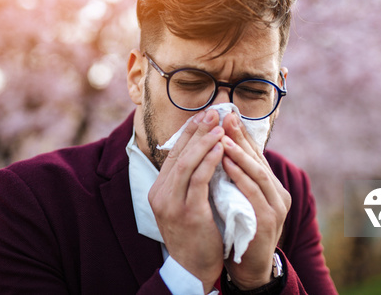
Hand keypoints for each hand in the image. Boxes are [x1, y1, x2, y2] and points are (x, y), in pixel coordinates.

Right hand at [148, 109, 225, 291]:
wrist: (193, 269)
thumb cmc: (195, 235)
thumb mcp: (186, 203)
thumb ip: (189, 181)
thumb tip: (204, 151)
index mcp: (159, 190)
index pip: (173, 153)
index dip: (188, 132)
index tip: (203, 114)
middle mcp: (160, 194)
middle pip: (178, 153)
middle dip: (197, 130)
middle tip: (214, 112)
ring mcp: (171, 204)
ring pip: (187, 163)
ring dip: (205, 142)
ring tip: (220, 127)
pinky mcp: (188, 213)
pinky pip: (199, 180)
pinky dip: (210, 161)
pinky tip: (222, 149)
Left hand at [220, 113, 290, 289]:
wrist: (249, 268)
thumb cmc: (240, 231)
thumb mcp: (240, 199)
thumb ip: (236, 178)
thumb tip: (219, 149)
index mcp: (272, 187)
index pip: (257, 155)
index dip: (242, 134)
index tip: (226, 114)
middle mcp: (278, 194)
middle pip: (259, 158)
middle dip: (240, 136)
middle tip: (225, 116)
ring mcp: (276, 207)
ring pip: (258, 173)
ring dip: (239, 153)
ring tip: (222, 136)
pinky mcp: (268, 220)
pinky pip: (253, 192)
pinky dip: (239, 175)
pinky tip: (225, 163)